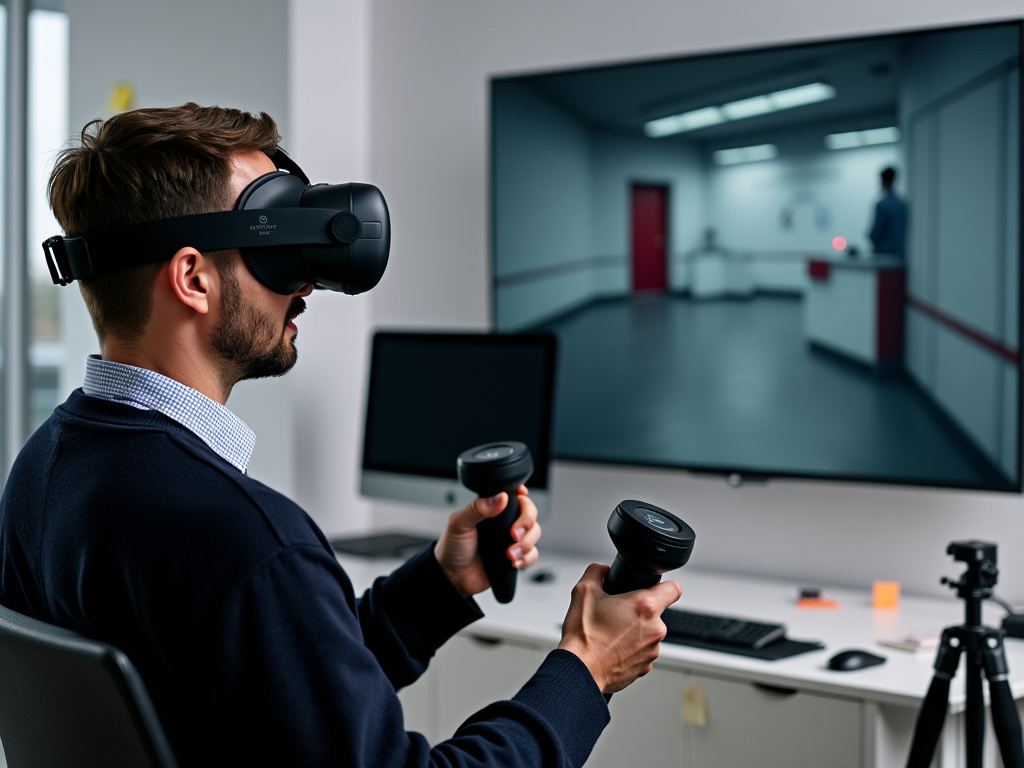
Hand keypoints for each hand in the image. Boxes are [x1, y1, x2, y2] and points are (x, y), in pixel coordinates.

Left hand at [434, 487, 540, 596]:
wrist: (453, 577)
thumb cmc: (453, 547)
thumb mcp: (459, 524)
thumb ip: (478, 508)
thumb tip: (500, 497)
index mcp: (491, 509)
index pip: (514, 496)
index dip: (522, 495)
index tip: (522, 497)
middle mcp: (504, 523)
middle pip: (530, 513)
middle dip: (527, 523)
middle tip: (514, 534)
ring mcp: (510, 540)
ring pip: (534, 534)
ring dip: (526, 544)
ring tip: (509, 554)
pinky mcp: (515, 557)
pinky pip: (532, 554)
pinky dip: (527, 558)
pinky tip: (513, 562)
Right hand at [558, 563, 681, 693]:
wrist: (579, 670)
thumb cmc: (583, 636)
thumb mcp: (583, 591)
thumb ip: (596, 572)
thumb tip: (603, 570)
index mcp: (645, 607)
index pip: (674, 589)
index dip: (663, 586)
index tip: (653, 589)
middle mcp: (655, 629)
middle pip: (656, 612)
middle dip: (638, 611)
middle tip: (616, 613)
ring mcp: (652, 650)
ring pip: (649, 632)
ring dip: (635, 631)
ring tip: (611, 633)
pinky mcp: (645, 667)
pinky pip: (642, 651)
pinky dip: (631, 648)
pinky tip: (612, 647)